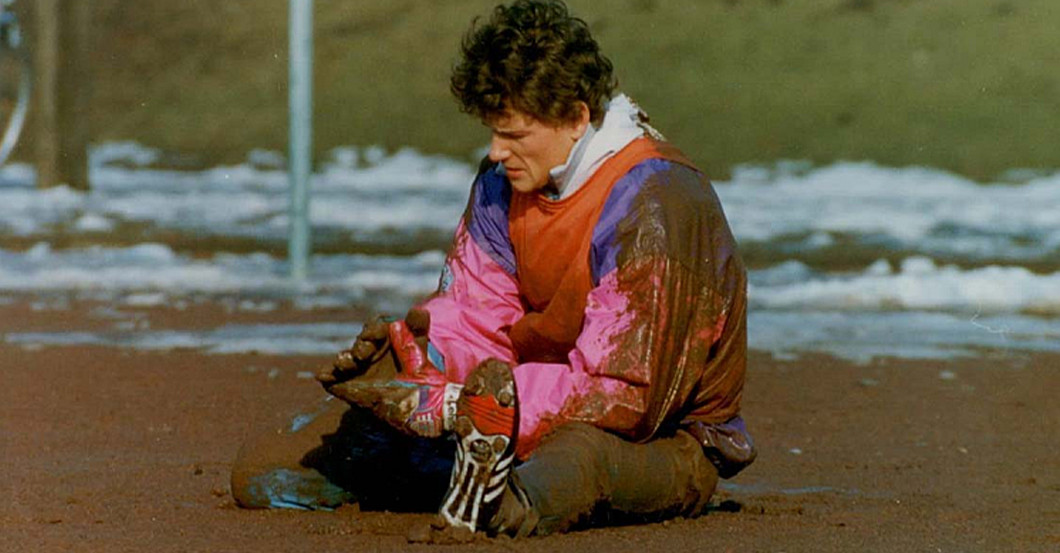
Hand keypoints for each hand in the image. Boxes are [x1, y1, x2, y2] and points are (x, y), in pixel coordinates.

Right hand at [321, 308, 452, 436]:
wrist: (409, 400)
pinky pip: (332, 378)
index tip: (374, 334)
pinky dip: (326, 376)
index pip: (373, 329)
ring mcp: (353, 367)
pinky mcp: (344, 383)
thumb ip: (418, 329)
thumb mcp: (419, 348)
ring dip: (343, 361)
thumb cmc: (415, 368)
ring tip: (345, 364)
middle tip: (364, 353)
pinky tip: (322, 376)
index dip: (373, 330)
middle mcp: (364, 350)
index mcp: (380, 338)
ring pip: (345, 360)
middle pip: (359, 345)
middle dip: (360, 347)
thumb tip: (420, 311)